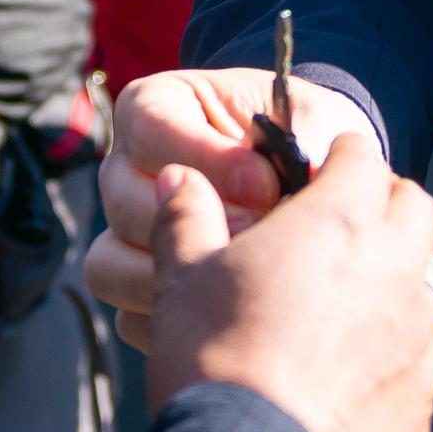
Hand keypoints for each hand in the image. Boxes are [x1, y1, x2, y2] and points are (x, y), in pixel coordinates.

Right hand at [85, 64, 385, 351]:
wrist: (323, 200)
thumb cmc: (314, 144)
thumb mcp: (315, 127)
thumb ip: (289, 143)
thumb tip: (264, 190)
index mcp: (162, 109)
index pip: (147, 126)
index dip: (206, 157)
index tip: (267, 185)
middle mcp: (128, 170)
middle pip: (122, 201)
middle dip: (206, 227)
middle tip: (268, 240)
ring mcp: (126, 237)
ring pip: (109, 266)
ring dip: (187, 279)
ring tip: (257, 282)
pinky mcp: (142, 297)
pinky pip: (131, 319)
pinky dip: (184, 322)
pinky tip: (237, 317)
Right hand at [139, 135, 432, 431]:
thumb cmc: (214, 361)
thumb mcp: (182, 279)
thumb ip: (184, 217)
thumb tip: (178, 178)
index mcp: (342, 223)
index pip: (363, 159)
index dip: (338, 158)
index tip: (317, 167)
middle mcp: (397, 272)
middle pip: (414, 210)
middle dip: (384, 205)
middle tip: (340, 224)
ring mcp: (419, 342)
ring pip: (425, 286)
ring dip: (394, 279)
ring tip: (343, 302)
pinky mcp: (422, 404)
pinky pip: (418, 358)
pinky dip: (392, 351)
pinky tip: (345, 375)